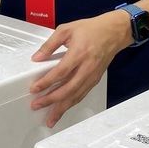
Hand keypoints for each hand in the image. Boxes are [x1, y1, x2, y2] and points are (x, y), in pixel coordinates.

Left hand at [29, 10, 132, 127]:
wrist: (113, 32)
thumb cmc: (91, 29)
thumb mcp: (66, 29)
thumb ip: (50, 44)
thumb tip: (36, 58)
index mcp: (79, 53)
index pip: (60, 72)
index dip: (47, 82)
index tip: (34, 89)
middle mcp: (86, 68)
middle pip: (68, 89)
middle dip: (51, 100)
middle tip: (36, 105)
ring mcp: (92, 76)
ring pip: (76, 96)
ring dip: (61, 108)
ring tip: (50, 118)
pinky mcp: (95, 80)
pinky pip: (82, 94)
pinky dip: (71, 104)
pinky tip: (63, 109)